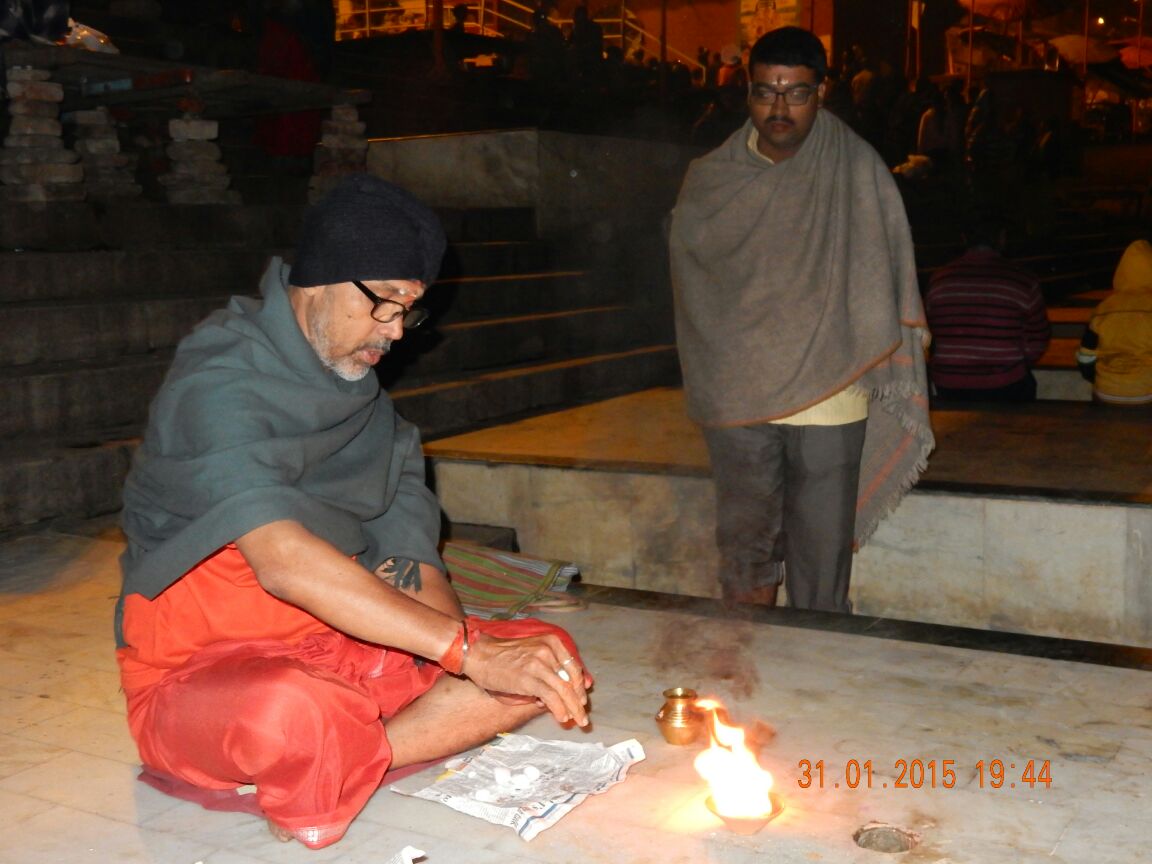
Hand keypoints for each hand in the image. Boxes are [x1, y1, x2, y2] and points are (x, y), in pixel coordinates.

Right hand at [463, 618, 592, 726]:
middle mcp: (549, 651)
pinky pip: (551, 696)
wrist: (479, 654)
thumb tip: (563, 691)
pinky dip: (559, 709)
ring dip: (573, 708)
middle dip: (579, 700)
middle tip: (583, 716)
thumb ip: (548, 668)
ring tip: (577, 721)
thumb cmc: (502, 656)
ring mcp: (540, 664)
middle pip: (572, 679)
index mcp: (552, 642)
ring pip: (564, 690)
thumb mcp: (530, 654)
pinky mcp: (529, 678)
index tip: (582, 700)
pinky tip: (562, 717)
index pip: (574, 667)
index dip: (580, 686)